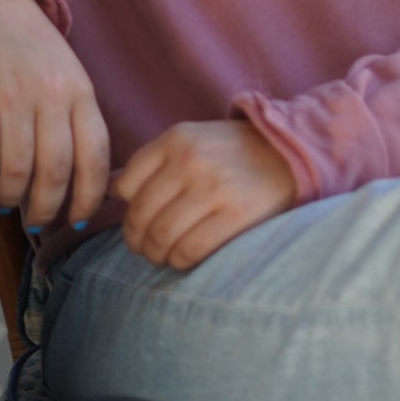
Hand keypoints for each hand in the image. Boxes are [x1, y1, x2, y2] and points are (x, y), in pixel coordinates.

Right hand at [0, 0, 109, 228]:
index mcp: (80, 91)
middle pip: (55, 169)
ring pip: (17, 166)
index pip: (95, 155)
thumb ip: (77, 117)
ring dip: (11, 196)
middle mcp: (50, 94)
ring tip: (6, 205)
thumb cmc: (31, 46)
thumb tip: (83, 178)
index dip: (89, 195)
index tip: (79, 218)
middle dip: (47, 207)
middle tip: (38, 224)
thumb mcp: (68, 74)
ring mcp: (11, 94)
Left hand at [112, 120, 297, 270]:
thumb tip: (109, 191)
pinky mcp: (237, 214)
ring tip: (163, 256)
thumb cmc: (233, 154)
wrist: (290, 153)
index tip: (138, 221)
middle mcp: (191, 160)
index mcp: (176, 139)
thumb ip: (154, 163)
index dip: (127, 210)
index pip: (126, 185)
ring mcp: (214, 187)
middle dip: (136, 240)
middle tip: (145, 248)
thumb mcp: (192, 141)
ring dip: (155, 255)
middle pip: (140, 214)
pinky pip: (190, 250)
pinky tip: (184, 258)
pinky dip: (180, 261)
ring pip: (161, 236)